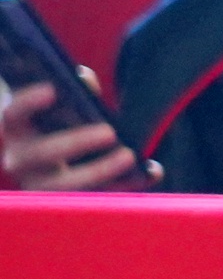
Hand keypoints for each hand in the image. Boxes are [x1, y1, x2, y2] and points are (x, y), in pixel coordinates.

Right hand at [4, 76, 145, 189]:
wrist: (53, 163)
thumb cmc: (60, 125)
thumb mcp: (64, 108)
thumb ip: (75, 92)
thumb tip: (84, 77)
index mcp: (17, 130)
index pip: (13, 114)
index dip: (29, 102)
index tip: (53, 89)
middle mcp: (20, 160)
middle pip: (41, 153)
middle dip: (76, 141)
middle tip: (110, 131)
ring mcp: (40, 185)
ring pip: (65, 185)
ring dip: (100, 170)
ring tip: (130, 155)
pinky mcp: (68, 201)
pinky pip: (95, 198)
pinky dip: (126, 184)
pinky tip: (152, 171)